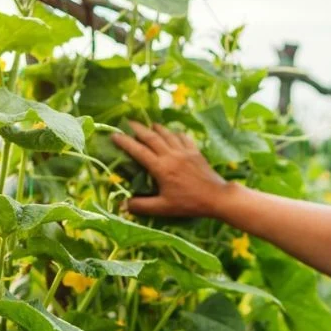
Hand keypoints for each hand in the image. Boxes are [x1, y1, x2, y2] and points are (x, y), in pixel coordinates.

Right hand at [111, 121, 229, 217]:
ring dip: (156, 128)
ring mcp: (185, 152)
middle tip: (128, 123)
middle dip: (138, 128)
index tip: (114, 135)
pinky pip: (183, 138)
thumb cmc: (189, 203)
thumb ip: (142, 206)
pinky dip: (176, 133)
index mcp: (161, 168)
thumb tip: (124, 204)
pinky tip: (174, 133)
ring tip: (149, 125)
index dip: (124, 142)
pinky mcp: (196, 152)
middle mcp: (171, 155)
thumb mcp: (163, 208)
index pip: (138, 151)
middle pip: (151, 137)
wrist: (216, 197)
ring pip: (167, 134)